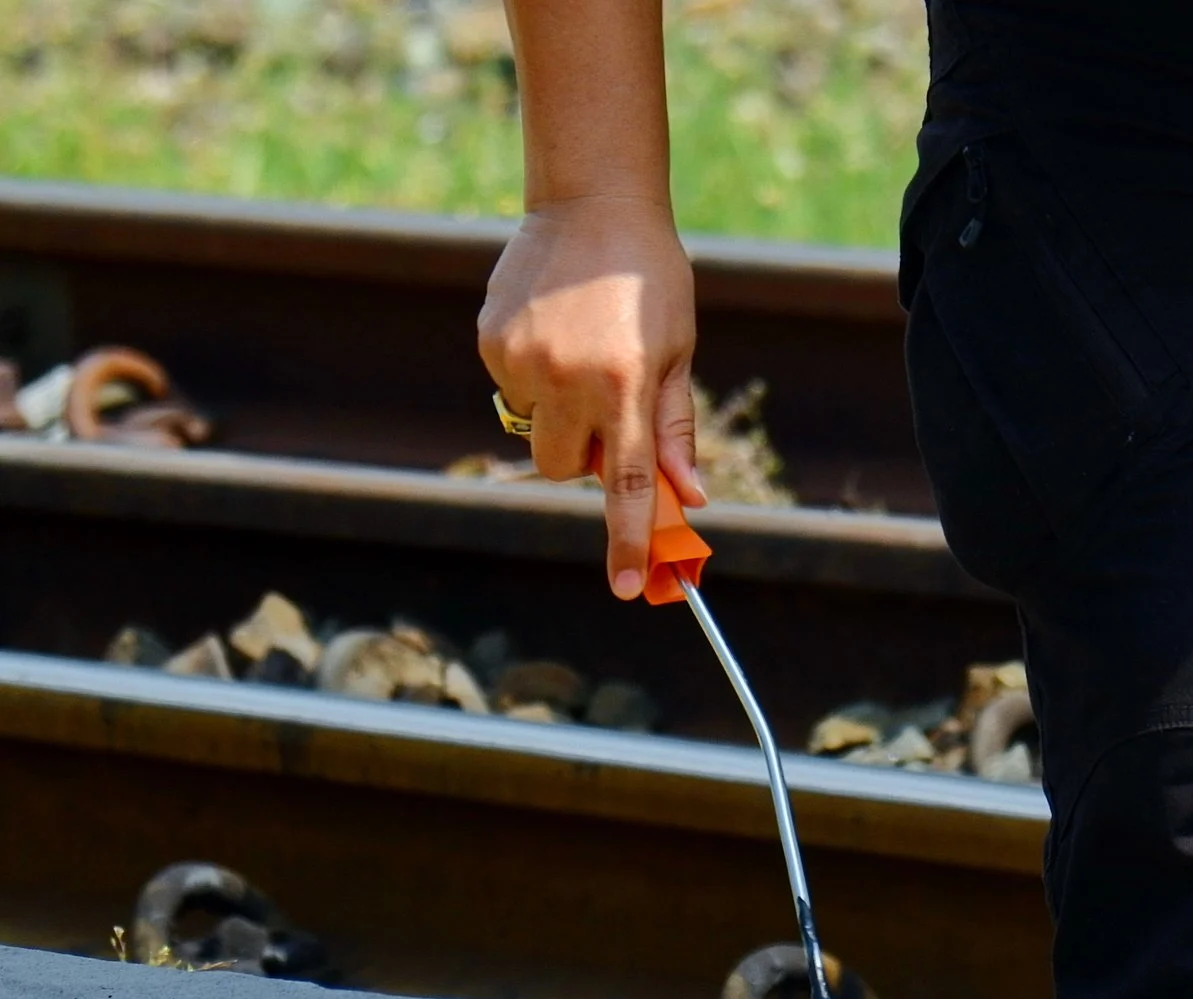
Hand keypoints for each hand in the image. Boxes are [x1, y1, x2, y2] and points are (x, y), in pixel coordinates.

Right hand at [478, 196, 704, 598]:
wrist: (592, 204)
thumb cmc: (650, 280)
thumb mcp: (679, 351)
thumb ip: (675, 426)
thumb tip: (689, 497)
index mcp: (624, 384)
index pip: (626, 483)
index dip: (626, 540)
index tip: (626, 586)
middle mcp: (567, 378)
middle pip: (562, 468)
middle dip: (583, 457)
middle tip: (608, 408)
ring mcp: (520, 361)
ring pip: (533, 431)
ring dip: (558, 415)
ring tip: (581, 353)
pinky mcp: (490, 341)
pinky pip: (510, 391)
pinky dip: (532, 379)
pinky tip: (554, 332)